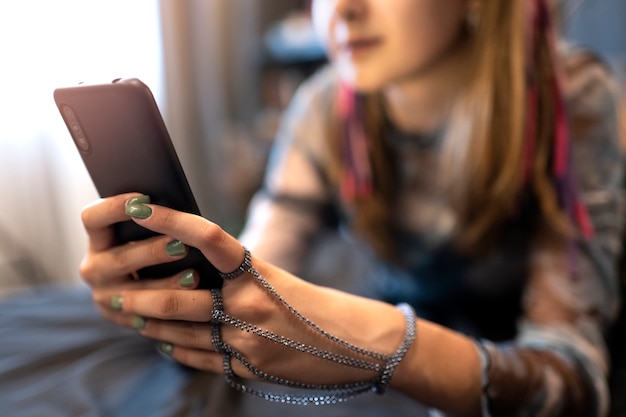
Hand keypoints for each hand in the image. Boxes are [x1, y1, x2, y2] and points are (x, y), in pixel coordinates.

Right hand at [80, 193, 202, 327]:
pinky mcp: (122, 320)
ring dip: (166, 286)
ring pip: (135, 294)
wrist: (143, 291)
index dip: (114, 207)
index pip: (92, 218)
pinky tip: (191, 306)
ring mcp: (105, 297)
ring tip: (194, 277)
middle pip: (120, 258)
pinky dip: (170, 313)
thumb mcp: (142, 232)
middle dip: (153, 252)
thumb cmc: (151, 247)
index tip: (144, 198)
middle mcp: (94, 269)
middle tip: (183, 246)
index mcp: (97, 240)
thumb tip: (176, 204)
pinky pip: (147, 319)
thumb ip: (153, 220)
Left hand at [83, 193, 406, 386]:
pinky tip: (163, 341)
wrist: (356, 346)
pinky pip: (201, 360)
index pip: (208, 238)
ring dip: (151, 324)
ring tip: (127, 315)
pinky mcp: (248, 370)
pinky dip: (177, 349)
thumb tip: (192, 269)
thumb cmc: (318, 305)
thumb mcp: (278, 280)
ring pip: (183, 334)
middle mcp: (250, 308)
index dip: (171, 220)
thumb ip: (236, 276)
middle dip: (140, 296)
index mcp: (259, 274)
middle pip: (180, 299)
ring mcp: (248, 344)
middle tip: (110, 290)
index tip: (140, 207)